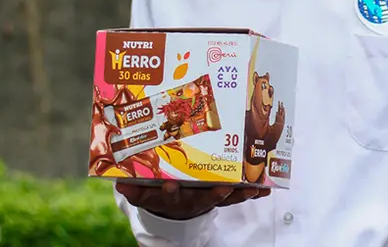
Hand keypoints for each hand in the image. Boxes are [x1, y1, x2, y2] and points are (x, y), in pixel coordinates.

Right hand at [116, 181, 269, 220]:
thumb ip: (133, 189)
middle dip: (213, 194)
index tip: (168, 184)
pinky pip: (240, 195)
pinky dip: (253, 192)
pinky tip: (267, 187)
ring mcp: (210, 198)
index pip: (169, 196)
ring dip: (240, 194)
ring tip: (253, 188)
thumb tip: (119, 183)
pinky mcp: (224, 195)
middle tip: (221, 188)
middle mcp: (193, 200)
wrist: (175, 204)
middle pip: (204, 198)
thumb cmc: (160, 192)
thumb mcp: (143, 193)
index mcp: (171, 197)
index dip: (169, 191)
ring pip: (226, 197)